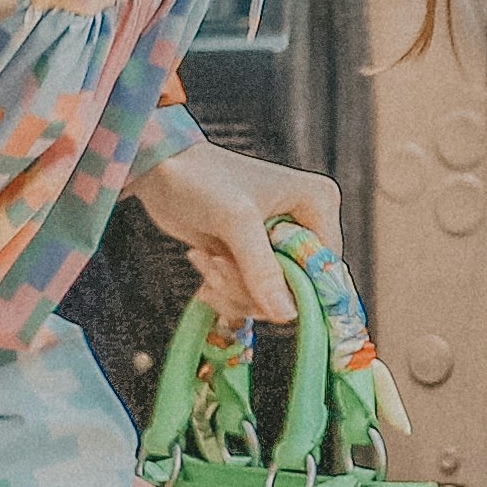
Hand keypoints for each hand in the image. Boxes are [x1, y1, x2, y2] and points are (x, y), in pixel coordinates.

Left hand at [133, 138, 346, 331]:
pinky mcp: (253, 257)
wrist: (160, 170)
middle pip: (297, 287)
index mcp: (317, 204)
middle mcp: (305, 223)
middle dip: (253, 288)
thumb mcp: (235, 221)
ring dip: (233, 289)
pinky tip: (203, 262)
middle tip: (217, 266)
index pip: (325, 267)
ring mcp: (278, 243)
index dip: (297, 288)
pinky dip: (225, 289)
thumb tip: (287, 315)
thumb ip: (262, 268)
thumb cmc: (201, 179)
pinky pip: (251, 294)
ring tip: (207, 263)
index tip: (259, 293)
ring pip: (270, 296)